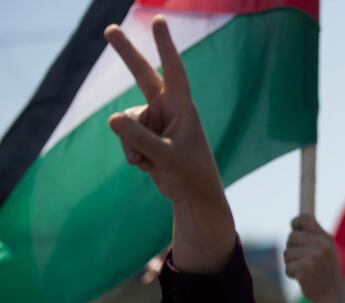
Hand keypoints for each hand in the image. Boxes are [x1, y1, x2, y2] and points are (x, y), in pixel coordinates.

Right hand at [105, 17, 221, 203]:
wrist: (193, 196)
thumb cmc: (190, 174)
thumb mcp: (165, 157)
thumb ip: (140, 139)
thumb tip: (112, 118)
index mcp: (183, 108)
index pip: (174, 71)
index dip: (165, 46)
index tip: (158, 20)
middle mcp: (168, 110)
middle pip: (142, 76)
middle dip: (126, 54)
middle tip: (109, 29)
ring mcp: (154, 122)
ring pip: (126, 123)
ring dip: (134, 146)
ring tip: (153, 162)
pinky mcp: (144, 136)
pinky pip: (125, 139)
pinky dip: (134, 155)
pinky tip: (150, 166)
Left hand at [284, 215, 344, 302]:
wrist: (331, 295)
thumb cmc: (326, 272)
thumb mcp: (327, 251)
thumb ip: (314, 238)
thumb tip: (294, 226)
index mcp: (326, 239)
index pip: (306, 219)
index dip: (295, 222)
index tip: (293, 227)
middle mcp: (321, 246)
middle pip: (291, 237)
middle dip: (292, 248)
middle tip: (302, 258)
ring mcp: (313, 258)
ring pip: (287, 253)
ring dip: (291, 263)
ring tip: (304, 269)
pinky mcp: (305, 270)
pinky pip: (288, 267)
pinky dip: (291, 274)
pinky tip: (302, 278)